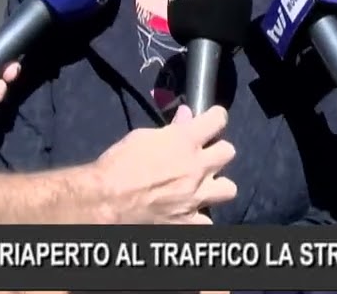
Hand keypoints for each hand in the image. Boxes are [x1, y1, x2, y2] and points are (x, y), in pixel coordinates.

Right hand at [93, 105, 237, 224]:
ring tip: (203, 186)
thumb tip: (185, 116)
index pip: (217, 120)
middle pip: (228, 152)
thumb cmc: (119, 163)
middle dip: (218, 151)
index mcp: (186, 141)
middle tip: (204, 155)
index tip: (212, 120)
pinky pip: (207, 221)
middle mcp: (197, 167)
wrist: (107, 199)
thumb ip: (170, 128)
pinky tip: (189, 212)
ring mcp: (196, 196)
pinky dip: (199, 216)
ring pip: (229, 189)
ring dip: (218, 185)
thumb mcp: (142, 136)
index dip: (216, 117)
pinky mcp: (188, 221)